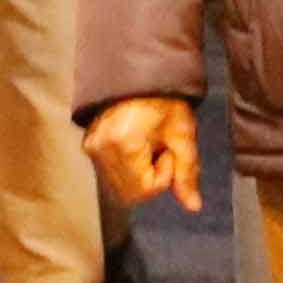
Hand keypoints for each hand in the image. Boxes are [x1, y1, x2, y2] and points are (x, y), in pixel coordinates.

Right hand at [84, 97, 202, 213]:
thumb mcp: (183, 136)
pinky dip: (129, 168)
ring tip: (148, 145)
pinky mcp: (88, 145)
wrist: (141, 75)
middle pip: (130, 194)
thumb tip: (194, 207)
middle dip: (152, 179)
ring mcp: (91, 147)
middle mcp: (100, 148)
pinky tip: (137, 145)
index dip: (165, 174)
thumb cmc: (166, 101)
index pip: (145, 189)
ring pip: (119, 187)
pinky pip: (110, 174)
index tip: (168, 149)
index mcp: (122, 143)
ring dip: (140, 174)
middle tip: (160, 150)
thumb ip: (188, 173)